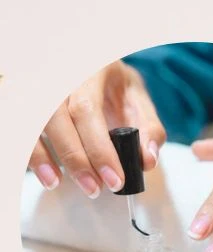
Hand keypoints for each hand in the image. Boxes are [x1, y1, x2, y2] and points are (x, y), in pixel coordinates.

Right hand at [27, 60, 165, 196]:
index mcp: (93, 70)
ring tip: (59, 184)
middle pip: (58, 119)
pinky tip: (46, 174)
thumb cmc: (114, 83)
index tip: (114, 178)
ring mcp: (42, 87)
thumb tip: (147, 160)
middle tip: (94, 188)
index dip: (98, 148)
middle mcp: (62, 76)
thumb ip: (149, 127)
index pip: (88, 110)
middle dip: (76, 159)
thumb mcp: (138, 98)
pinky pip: (24, 130)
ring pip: (35, 123)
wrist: (92, 63)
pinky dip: (32, 154)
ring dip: (44, 158)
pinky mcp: (30, 101)